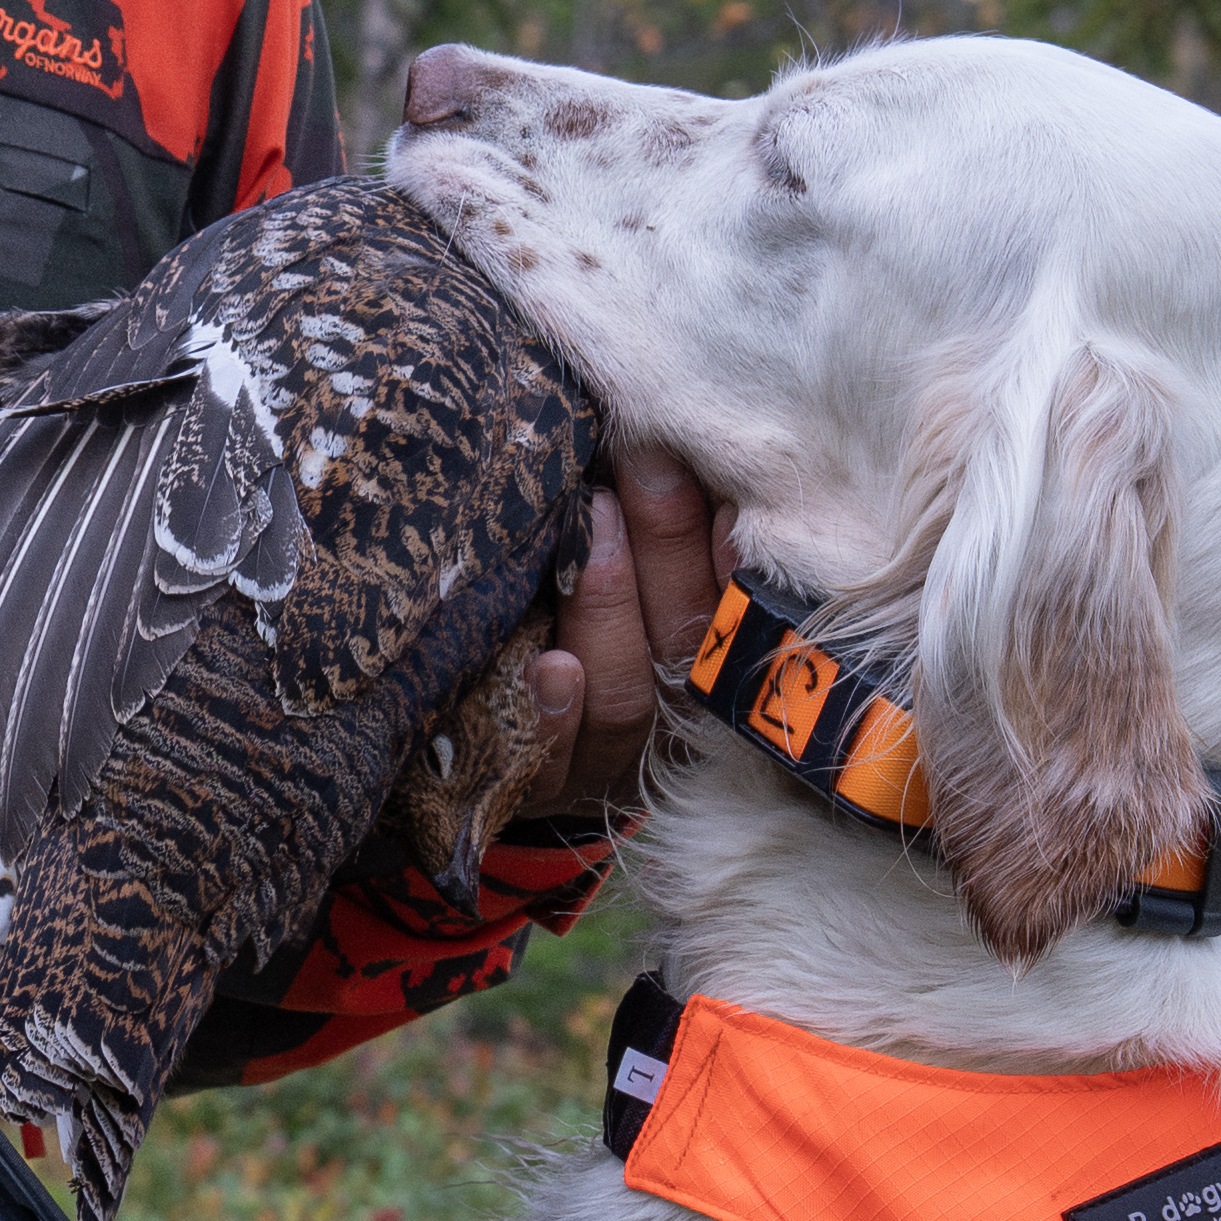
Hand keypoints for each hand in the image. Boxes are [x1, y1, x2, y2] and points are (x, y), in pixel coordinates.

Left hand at [521, 443, 738, 832]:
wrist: (480, 739)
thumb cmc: (561, 610)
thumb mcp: (627, 568)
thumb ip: (652, 511)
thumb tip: (671, 431)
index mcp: (707, 661)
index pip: (740, 605)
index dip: (740, 554)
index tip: (732, 487)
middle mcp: (670, 717)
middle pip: (688, 640)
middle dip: (671, 547)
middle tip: (646, 463)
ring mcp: (604, 760)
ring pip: (630, 698)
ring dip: (612, 610)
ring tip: (592, 528)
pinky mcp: (538, 789)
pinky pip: (552, 763)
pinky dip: (554, 717)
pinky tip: (550, 668)